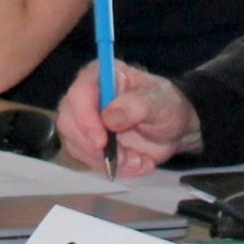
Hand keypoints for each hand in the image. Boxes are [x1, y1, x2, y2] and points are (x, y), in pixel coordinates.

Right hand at [56, 61, 201, 177]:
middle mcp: (87, 96)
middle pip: (68, 122)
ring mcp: (84, 121)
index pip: (80, 93)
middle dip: (94, 147)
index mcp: (103, 75)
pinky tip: (135, 163)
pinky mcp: (88, 142)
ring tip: (138, 160)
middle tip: (125, 158)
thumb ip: (137, 105)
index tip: (101, 141)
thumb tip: (109, 117)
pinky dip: (112, 168)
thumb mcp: (160, 102)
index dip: (85, 118)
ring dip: (106, 160)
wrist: (174, 130)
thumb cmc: (167, 106)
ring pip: (75, 145)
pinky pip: (88, 160)